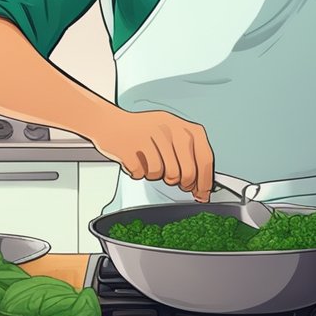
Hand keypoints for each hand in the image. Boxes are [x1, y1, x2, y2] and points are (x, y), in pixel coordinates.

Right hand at [88, 110, 214, 201]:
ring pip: (165, 175)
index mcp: (182, 126)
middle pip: (186, 172)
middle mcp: (168, 128)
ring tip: (150, 163)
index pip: (205, 158)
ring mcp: (149, 136)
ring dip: (158, 176)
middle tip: (173, 180)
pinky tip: (137, 161)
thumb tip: (201, 185)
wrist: (110, 123)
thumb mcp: (171, 134)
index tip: (202, 192)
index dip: (205, 180)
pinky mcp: (131, 147)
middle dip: (182, 183)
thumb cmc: (143, 132)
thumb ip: (189, 155)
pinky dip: (140, 173)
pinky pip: (143, 174)